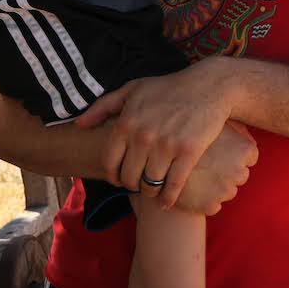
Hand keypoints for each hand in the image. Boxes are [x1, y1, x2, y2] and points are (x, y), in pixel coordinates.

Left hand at [76, 58, 236, 208]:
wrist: (209, 86)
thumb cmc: (169, 88)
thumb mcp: (133, 89)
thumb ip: (104, 106)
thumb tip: (79, 125)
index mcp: (126, 122)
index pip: (109, 162)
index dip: (113, 175)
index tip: (120, 179)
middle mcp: (143, 136)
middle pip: (129, 177)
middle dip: (132, 184)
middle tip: (139, 183)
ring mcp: (166, 145)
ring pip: (150, 184)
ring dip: (150, 191)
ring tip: (153, 189)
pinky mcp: (188, 153)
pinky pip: (173, 186)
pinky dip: (168, 198)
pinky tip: (167, 201)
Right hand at [173, 122, 257, 214]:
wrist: (156, 155)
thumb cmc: (188, 133)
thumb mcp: (212, 124)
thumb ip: (232, 127)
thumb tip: (243, 131)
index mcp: (243, 149)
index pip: (251, 156)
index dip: (236, 154)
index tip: (222, 152)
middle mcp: (239, 171)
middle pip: (241, 175)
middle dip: (227, 172)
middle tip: (207, 164)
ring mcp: (225, 190)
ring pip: (227, 191)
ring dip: (215, 187)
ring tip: (197, 175)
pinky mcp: (210, 206)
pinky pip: (213, 205)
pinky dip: (203, 200)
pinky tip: (192, 188)